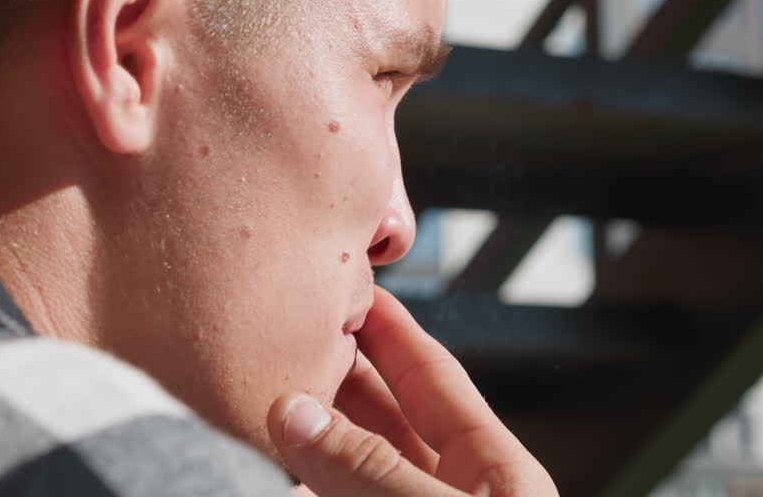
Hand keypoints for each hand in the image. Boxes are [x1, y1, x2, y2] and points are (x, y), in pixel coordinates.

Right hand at [268, 286, 557, 495]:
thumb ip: (372, 468)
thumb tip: (296, 413)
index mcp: (496, 474)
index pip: (435, 378)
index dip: (391, 329)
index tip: (351, 286)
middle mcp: (451, 495)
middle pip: (385, 419)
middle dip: (337, 373)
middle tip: (287, 333)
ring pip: (351, 468)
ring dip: (310, 434)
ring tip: (265, 392)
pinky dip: (303, 479)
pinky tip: (276, 466)